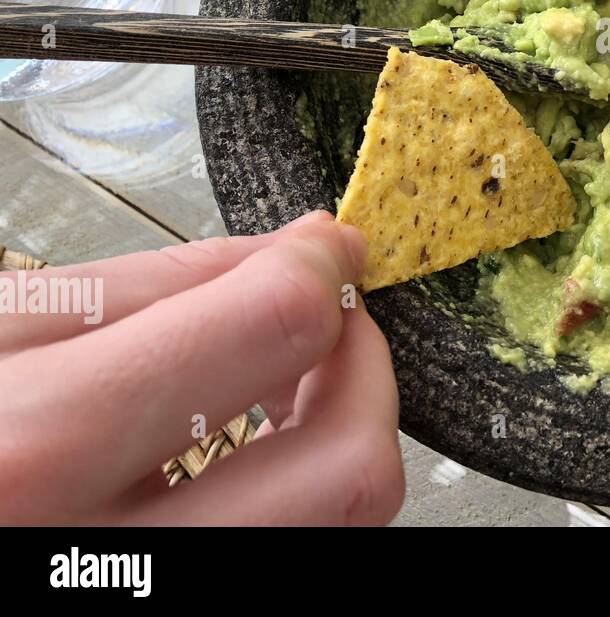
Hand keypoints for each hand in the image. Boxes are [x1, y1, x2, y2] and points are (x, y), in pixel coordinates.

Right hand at [0, 211, 403, 525]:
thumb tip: (286, 257)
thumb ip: (139, 292)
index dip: (321, 269)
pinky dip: (292, 494)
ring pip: (337, 533)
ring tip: (282, 386)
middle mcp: (103, 572)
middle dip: (363, 371)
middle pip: (347, 470)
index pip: (270, 330)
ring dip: (336, 437)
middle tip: (328, 324)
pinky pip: (284, 557)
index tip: (328, 250)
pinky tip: (239, 455)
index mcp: (29, 456)